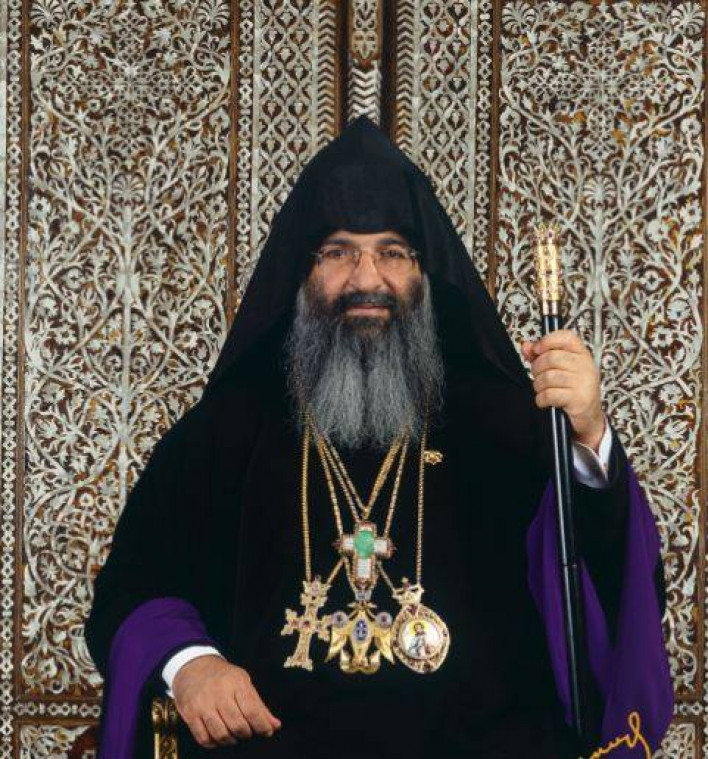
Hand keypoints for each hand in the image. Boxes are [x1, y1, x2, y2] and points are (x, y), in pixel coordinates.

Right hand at [172, 654, 280, 747]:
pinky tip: (218, 737)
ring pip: (220, 734)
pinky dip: (214, 743)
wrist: (193, 668)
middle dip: (246, 734)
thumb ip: (259, 706)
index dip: (262, 726)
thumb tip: (275, 725)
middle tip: (247, 731)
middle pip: (237, 725)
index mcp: (236, 683)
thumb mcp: (244, 682)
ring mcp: (203, 705)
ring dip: (231, 740)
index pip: (252, 711)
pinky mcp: (190, 714)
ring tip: (234, 735)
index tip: (266, 732)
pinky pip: (204, 738)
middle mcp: (219, 694)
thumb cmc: (223, 677)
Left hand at [521, 329, 604, 451]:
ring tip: (544, 390)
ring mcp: (583, 382)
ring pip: (548, 377)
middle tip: (539, 376)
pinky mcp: (578, 399)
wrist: (588, 417)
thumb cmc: (573, 390)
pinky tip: (546, 401)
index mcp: (582, 354)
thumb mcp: (560, 369)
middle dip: (537, 368)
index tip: (537, 350)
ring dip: (539, 386)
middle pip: (551, 358)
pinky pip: (549, 394)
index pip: (566, 337)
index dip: (547, 341)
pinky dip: (542, 399)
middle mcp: (585, 366)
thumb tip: (527, 346)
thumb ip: (542, 355)